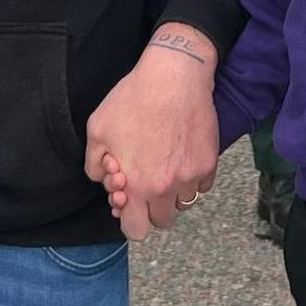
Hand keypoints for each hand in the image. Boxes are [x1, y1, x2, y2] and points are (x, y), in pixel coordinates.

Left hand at [83, 25, 218, 238]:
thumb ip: (95, 165)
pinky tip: (181, 154)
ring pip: (183, 204)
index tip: (130, 201)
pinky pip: (201, 186)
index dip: (130, 219)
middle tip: (147, 180)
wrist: (174, 76)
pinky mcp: (209, 163)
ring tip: (165, 164)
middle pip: (162, 220)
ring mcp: (192, 176)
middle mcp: (167, 187)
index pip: (136, 230)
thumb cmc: (134, 100)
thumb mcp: (98, 129)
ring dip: (173, 193)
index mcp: (138, 185)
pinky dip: (192, 178)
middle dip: (151, 206)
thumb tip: (106, 180)